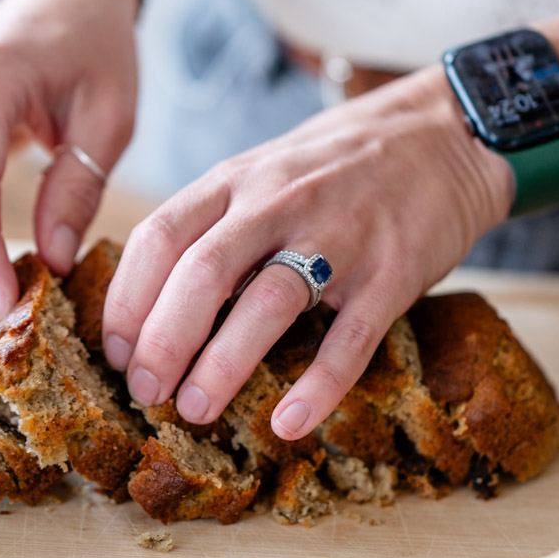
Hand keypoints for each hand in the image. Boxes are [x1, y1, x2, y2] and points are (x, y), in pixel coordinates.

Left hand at [100, 67, 514, 438]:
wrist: (444, 134)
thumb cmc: (336, 165)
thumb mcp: (262, 172)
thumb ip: (211, 223)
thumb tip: (148, 301)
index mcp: (236, 181)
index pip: (159, 237)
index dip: (127, 300)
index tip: (115, 352)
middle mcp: (279, 202)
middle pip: (201, 273)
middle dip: (162, 342)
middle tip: (146, 393)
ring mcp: (339, 235)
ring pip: (267, 304)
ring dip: (222, 366)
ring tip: (195, 410)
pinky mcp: (393, 272)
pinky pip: (350, 338)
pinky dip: (317, 386)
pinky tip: (288, 423)